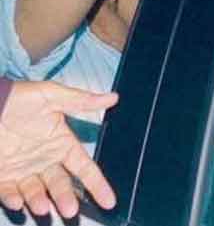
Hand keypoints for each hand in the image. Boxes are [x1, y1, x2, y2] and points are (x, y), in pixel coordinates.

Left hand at [0, 81, 118, 217]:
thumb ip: (80, 101)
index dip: (98, 184)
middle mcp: (44, 159)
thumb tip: (112, 98)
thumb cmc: (17, 97)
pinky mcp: (2, 175)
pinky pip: (8, 192)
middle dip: (66, 198)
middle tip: (70, 209)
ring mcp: (22, 169)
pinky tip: (17, 201)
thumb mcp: (51, 95)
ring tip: (42, 206)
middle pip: (61, 184)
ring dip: (39, 201)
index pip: (84, 167)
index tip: (109, 201)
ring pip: (36, 192)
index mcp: (61, 143)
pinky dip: (13, 199)